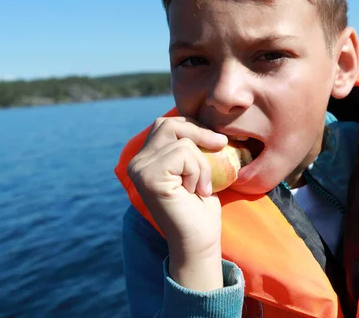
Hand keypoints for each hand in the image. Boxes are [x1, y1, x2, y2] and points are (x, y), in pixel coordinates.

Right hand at [127, 117, 227, 289]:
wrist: (198, 240)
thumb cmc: (200, 207)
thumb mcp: (195, 167)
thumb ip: (189, 145)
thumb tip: (203, 116)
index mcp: (145, 159)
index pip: (167, 124)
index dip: (194, 127)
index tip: (217, 142)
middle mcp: (136, 162)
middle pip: (169, 124)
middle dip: (200, 132)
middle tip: (221, 146)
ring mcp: (140, 169)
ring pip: (182, 140)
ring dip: (203, 163)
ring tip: (201, 186)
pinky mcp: (149, 177)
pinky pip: (184, 153)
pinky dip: (199, 171)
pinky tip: (195, 191)